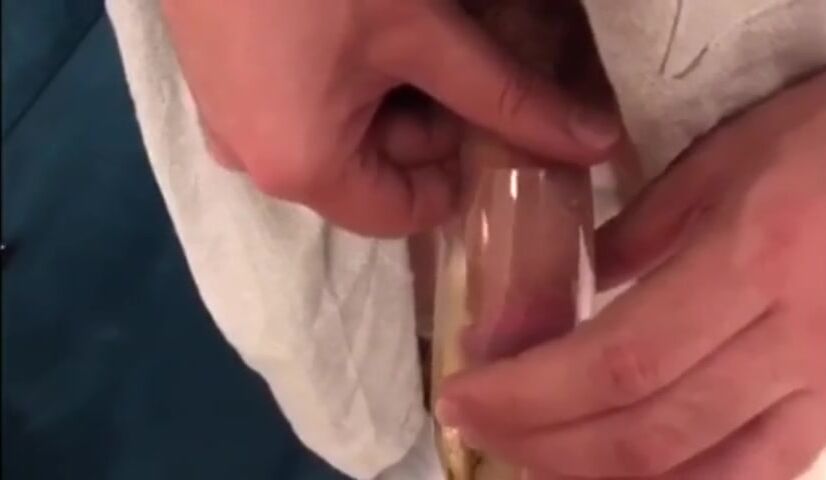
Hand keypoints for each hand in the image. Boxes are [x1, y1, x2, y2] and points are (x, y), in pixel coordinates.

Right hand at [161, 0, 620, 235]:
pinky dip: (347, 73)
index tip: (495, 115)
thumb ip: (508, 95)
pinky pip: (305, 102)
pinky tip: (361, 21)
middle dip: (430, 119)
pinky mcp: (220, 79)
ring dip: (392, 88)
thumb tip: (597, 145)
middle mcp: (258, 162)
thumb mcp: (423, 33)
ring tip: (407, 25)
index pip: (409, 213)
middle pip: (378, 171)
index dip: (463, 170)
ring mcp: (232, 120)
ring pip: (345, 132)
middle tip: (455, 50)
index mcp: (303, 169)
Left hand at [436, 67, 825, 478]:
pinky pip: (757, 475)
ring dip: (595, 479)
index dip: (529, 392)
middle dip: (539, 439)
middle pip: (644, 428)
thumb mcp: (727, 158)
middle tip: (475, 424)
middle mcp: (792, 340)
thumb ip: (643, 231)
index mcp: (752, 261)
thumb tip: (573, 290)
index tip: (463, 391)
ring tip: (528, 459)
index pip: (616, 360)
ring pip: (698, 471)